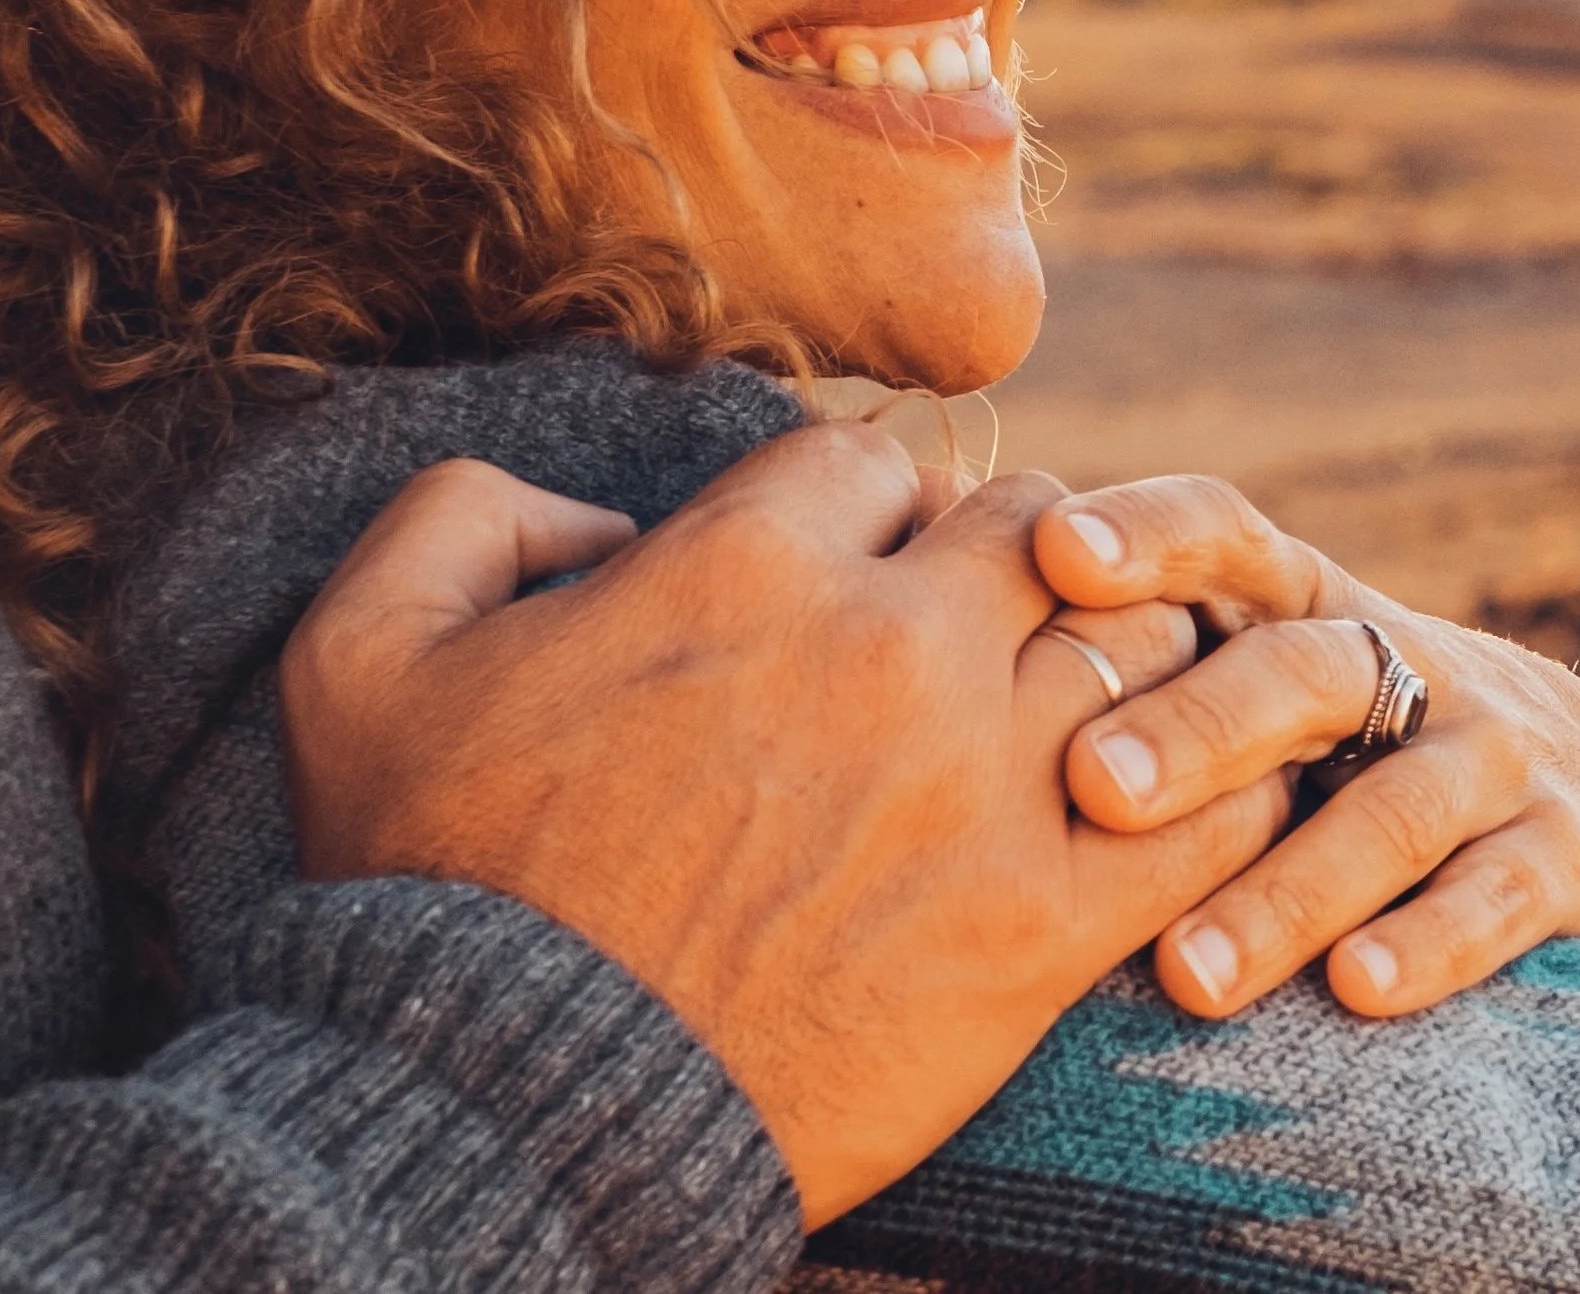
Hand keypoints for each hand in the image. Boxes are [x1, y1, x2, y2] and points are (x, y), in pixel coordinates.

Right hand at [282, 429, 1289, 1228]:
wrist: (507, 1117)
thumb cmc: (429, 883)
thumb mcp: (357, 653)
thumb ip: (464, 513)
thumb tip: (604, 520)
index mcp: (736, 565)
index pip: (871, 461)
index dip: (864, 501)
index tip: (856, 562)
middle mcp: (879, 646)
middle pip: (1028, 528)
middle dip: (1009, 558)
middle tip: (985, 624)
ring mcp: (974, 788)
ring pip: (1131, 644)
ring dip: (1122, 657)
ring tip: (1094, 700)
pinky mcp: (1035, 931)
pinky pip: (1200, 817)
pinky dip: (1222, 790)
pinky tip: (1193, 803)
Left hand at [1034, 473, 1579, 1045]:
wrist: (1561, 794)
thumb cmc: (1321, 736)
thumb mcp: (1240, 667)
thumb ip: (1121, 649)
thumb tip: (917, 618)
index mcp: (1297, 594)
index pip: (1224, 531)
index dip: (1148, 531)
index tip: (1055, 551)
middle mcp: (1397, 654)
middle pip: (1298, 670)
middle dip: (1196, 728)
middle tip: (1090, 786)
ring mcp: (1490, 751)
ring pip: (1393, 806)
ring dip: (1287, 887)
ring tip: (1186, 972)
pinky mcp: (1562, 854)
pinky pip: (1499, 895)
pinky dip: (1432, 942)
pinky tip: (1358, 993)